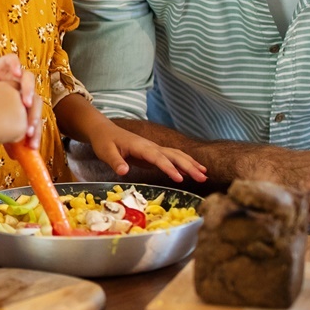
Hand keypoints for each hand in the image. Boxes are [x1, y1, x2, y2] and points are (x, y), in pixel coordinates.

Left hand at [84, 121, 206, 184]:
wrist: (104, 130)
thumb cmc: (104, 142)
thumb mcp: (106, 152)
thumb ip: (115, 162)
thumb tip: (124, 172)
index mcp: (140, 146)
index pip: (158, 157)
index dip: (169, 168)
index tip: (180, 178)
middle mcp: (151, 146)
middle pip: (173, 155)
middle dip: (189, 166)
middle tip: (202, 178)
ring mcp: (154, 149)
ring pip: (176, 155)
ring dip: (190, 164)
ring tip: (204, 175)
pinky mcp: (154, 154)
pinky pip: (172, 158)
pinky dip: (184, 164)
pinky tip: (193, 171)